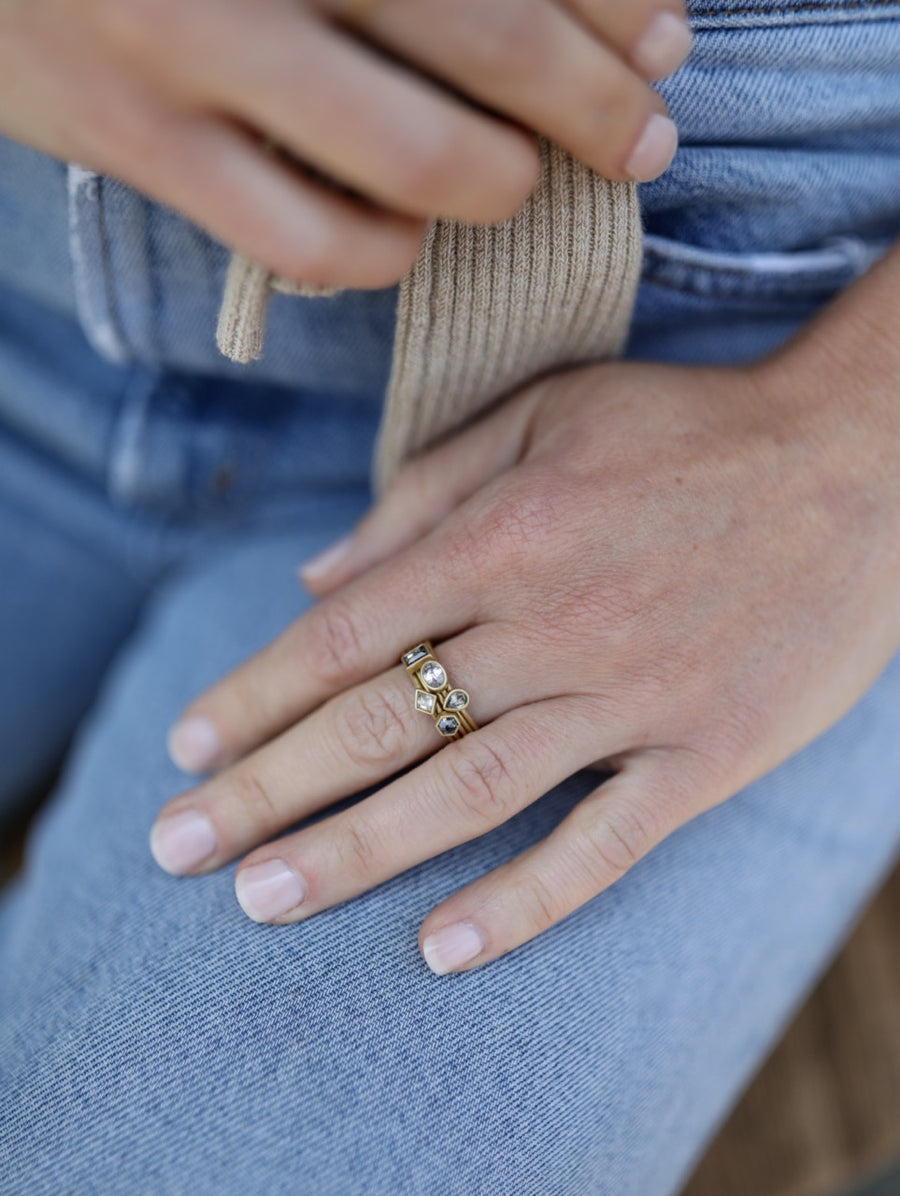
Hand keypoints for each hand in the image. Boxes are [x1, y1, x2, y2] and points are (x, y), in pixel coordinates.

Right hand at [0, 0, 688, 286]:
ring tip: (516, 185)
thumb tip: (550, 15)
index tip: (664, 38)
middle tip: (645, 141)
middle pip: (491, 35)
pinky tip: (401, 237)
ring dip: (499, 185)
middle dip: (596, 103)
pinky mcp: (140, 141)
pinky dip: (384, 254)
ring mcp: (191, 41)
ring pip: (415, 156)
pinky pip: (311, 239)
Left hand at [150, 350, 899, 972]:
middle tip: (178, 850)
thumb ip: (422, 492)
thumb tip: (318, 578)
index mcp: (504, 534)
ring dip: (358, 853)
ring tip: (264, 900)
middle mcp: (551, 621)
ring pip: (469, 790)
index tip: (186, 751)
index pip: (344, 634)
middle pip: (381, 722)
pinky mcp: (705, 752)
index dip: (253, 697)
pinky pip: (605, 844)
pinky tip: (445, 949)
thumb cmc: (686, 431)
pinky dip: (525, 901)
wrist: (857, 461)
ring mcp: (630, 694)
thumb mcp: (544, 416)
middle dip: (267, 790)